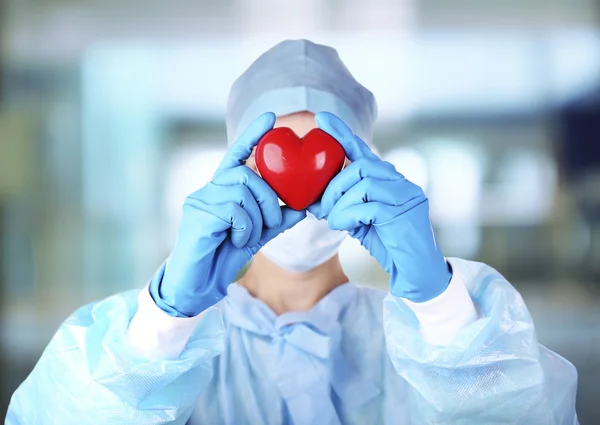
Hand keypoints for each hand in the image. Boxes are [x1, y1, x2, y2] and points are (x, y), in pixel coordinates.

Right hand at [150, 113, 305, 316]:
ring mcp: (201, 199)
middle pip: (247, 174)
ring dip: (257, 216)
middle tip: (272, 221)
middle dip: (269, 197)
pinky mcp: (198, 214)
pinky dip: (245, 227)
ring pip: (243, 191)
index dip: (253, 135)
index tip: (271, 117)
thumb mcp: (257, 234)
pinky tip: (238, 240)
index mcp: (223, 189)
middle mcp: (209, 189)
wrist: (198, 284)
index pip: (238, 154)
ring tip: (249, 236)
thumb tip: (303, 207)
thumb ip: (277, 220)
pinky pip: (234, 209)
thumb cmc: (224, 255)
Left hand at [308, 112, 450, 301]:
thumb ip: (348, 205)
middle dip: (334, 185)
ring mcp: (407, 196)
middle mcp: (401, 183)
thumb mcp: (363, 222)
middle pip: (360, 166)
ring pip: (363, 184)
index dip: (342, 134)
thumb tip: (318, 200)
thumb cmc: (389, 247)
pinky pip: (368, 206)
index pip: (364, 152)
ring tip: (332, 221)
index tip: (322, 119)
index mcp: (390, 181)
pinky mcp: (405, 213)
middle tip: (322, 207)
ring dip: (340, 203)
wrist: (418, 274)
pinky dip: (348, 215)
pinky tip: (343, 227)